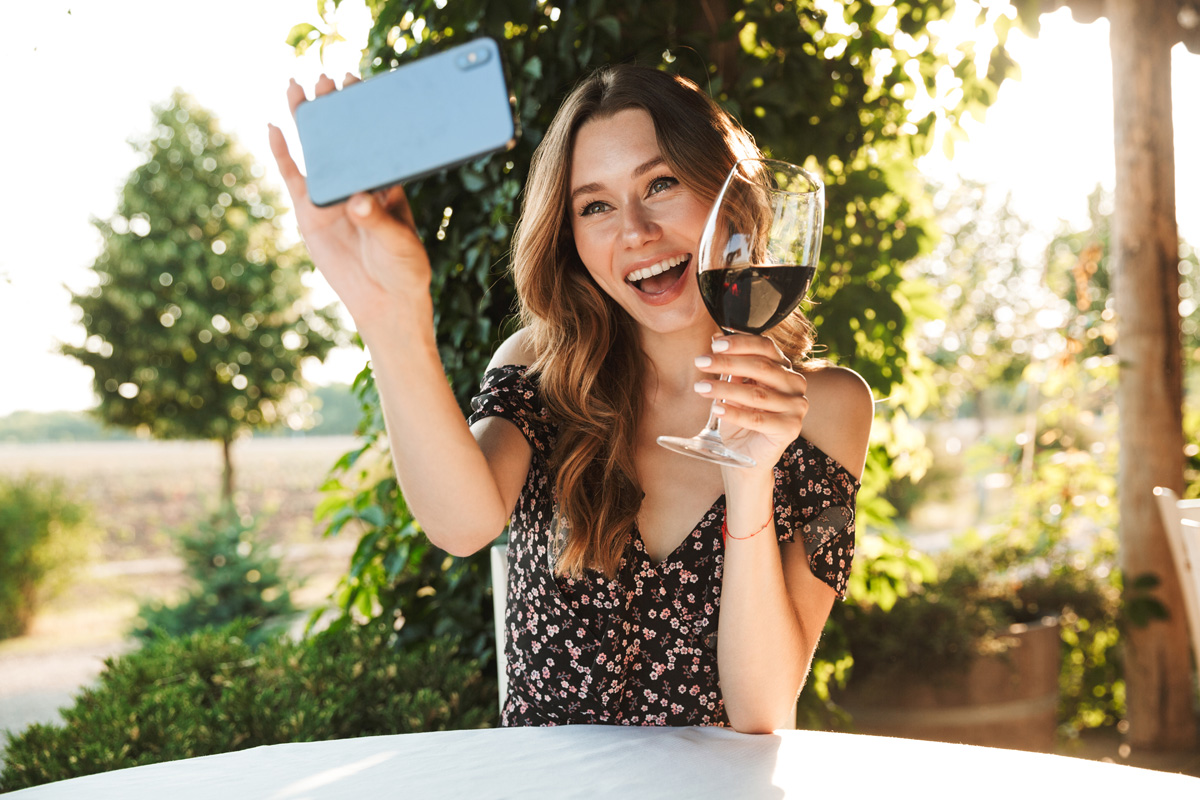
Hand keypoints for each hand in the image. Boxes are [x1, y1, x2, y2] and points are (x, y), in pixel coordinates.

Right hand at [267, 73, 431, 335]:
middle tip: (327, 78)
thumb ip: (377, 220)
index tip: (359, 82)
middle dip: (334, 107)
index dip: (367, 110)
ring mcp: (332, 196)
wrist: (385, 301)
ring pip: (316, 151)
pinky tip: (273, 127)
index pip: (377, 139)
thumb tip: (358, 201)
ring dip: (307, 120)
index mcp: (387, 183)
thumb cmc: (404, 267)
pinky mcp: (310, 213)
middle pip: (344, 138)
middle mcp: (359, 183)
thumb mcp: (398, 241)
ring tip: (296, 87)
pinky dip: (282, 153)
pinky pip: (293, 178)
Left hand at [693, 333, 807, 473]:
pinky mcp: (791, 428)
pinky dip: (734, 413)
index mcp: (784, 368)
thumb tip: (716, 337)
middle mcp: (795, 384)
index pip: (766, 347)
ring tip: (700, 387)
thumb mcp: (734, 387)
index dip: (740, 343)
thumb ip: (732, 365)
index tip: (714, 344)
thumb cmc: (741, 418)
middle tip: (700, 362)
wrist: (747, 454)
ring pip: (756, 394)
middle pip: (761, 367)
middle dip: (727, 363)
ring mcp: (797, 406)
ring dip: (724, 389)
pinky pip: (758, 419)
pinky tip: (716, 409)